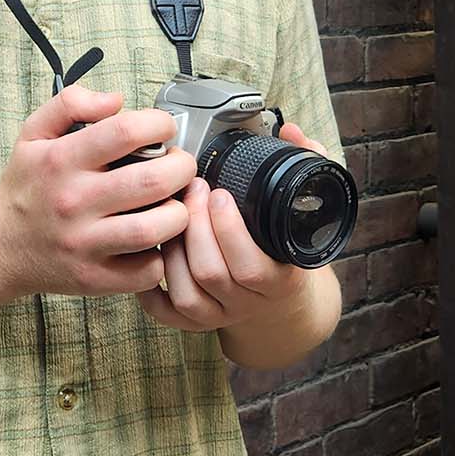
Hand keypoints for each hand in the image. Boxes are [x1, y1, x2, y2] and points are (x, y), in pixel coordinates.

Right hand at [0, 85, 197, 299]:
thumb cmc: (26, 187)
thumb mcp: (34, 133)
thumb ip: (71, 104)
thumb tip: (116, 99)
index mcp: (62, 160)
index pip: (126, 131)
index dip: (159, 123)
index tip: (164, 128)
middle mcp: (74, 202)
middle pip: (153, 180)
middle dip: (182, 167)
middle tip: (179, 166)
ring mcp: (85, 243)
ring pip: (156, 228)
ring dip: (178, 212)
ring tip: (173, 203)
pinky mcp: (94, 278)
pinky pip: (147, 270)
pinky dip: (161, 255)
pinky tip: (154, 239)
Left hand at [135, 121, 328, 333]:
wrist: (281, 302)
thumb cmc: (285, 251)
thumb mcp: (302, 211)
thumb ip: (304, 167)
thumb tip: (291, 132)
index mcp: (279, 279)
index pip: (252, 267)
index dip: (230, 231)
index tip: (219, 193)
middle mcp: (248, 303)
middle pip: (212, 274)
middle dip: (196, 226)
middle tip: (192, 189)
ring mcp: (219, 315)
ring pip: (186, 294)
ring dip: (172, 251)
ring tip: (170, 214)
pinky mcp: (194, 323)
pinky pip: (166, 314)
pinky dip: (150, 287)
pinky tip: (151, 253)